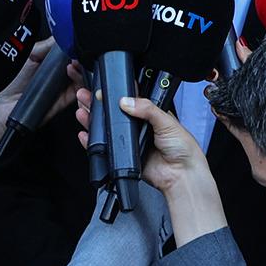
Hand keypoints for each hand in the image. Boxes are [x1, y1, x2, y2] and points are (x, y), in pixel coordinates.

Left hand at [0, 37, 85, 166]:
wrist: (3, 106)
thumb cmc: (12, 82)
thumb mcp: (29, 56)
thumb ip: (45, 46)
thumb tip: (61, 36)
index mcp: (51, 64)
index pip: (69, 54)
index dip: (74, 48)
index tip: (75, 42)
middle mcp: (58, 77)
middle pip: (77, 66)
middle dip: (80, 58)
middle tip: (77, 52)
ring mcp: (61, 89)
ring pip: (80, 78)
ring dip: (80, 68)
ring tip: (74, 61)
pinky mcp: (62, 101)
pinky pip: (76, 92)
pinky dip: (78, 82)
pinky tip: (72, 72)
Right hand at [76, 93, 224, 245]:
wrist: (181, 175)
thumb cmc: (183, 148)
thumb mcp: (167, 121)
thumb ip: (147, 109)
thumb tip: (127, 101)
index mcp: (150, 114)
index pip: (130, 100)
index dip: (116, 95)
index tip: (103, 90)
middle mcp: (139, 126)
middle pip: (114, 113)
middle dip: (98, 105)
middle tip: (86, 96)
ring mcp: (131, 141)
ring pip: (107, 129)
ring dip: (93, 120)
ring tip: (83, 110)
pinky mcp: (125, 155)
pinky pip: (106, 147)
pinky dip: (93, 142)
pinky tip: (85, 133)